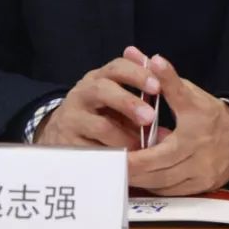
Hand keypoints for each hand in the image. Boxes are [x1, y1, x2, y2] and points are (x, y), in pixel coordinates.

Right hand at [35, 55, 160, 148]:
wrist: (58, 132)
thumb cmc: (98, 114)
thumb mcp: (115, 103)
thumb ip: (140, 105)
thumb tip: (170, 130)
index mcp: (98, 78)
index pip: (117, 67)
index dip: (137, 74)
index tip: (158, 85)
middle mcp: (82, 93)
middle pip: (103, 90)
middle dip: (129, 102)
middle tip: (150, 116)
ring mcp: (72, 118)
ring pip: (99, 125)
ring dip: (124, 137)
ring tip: (141, 147)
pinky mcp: (67, 143)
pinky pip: (92, 151)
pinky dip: (112, 156)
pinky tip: (124, 160)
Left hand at [126, 50, 228, 194]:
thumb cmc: (211, 114)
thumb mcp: (190, 94)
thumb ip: (168, 79)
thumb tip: (152, 59)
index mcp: (191, 138)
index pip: (157, 155)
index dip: (134, 159)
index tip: (115, 156)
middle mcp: (196, 162)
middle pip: (157, 175)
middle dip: (132, 172)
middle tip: (111, 165)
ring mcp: (199, 178)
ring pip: (162, 186)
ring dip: (142, 180)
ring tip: (121, 170)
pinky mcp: (200, 188)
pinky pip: (172, 192)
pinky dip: (155, 185)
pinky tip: (143, 176)